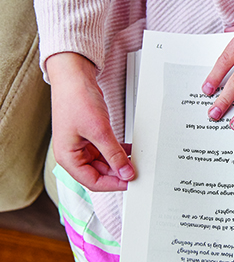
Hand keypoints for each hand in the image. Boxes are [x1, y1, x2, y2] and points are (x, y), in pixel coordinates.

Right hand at [47, 52, 134, 191]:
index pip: (93, 181)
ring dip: (119, 162)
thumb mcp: (99, 131)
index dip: (113, 184)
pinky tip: (129, 150)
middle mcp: (72, 154)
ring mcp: (81, 145)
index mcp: (68, 158)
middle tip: (137, 171)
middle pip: (98, 173)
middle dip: (118, 173)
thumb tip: (125, 173)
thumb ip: (113, 154)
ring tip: (135, 161)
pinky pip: (105, 150)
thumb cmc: (76, 100)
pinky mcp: (89, 136)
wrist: (73, 76)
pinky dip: (117, 151)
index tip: (131, 182)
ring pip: (103, 162)